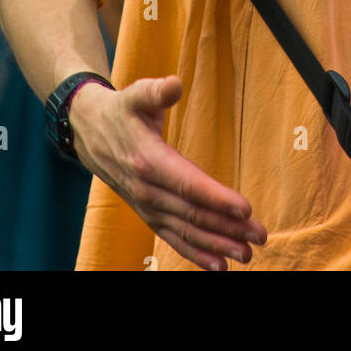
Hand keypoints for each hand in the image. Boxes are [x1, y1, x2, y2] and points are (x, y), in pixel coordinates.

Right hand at [69, 77, 267, 271]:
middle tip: (260, 235)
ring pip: (185, 230)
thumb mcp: (135, 94)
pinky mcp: (148, 213)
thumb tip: (174, 85)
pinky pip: (172, 238)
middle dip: (228, 227)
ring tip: (247, 254)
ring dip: (217, 245)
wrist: (90, 133)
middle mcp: (147, 189)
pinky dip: (195, 254)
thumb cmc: (122, 110)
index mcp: (147, 160)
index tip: (246, 208)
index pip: (187, 184)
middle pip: (192, 213)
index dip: (216, 198)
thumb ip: (156, 90)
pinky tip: (218, 265)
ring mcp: (147, 205)